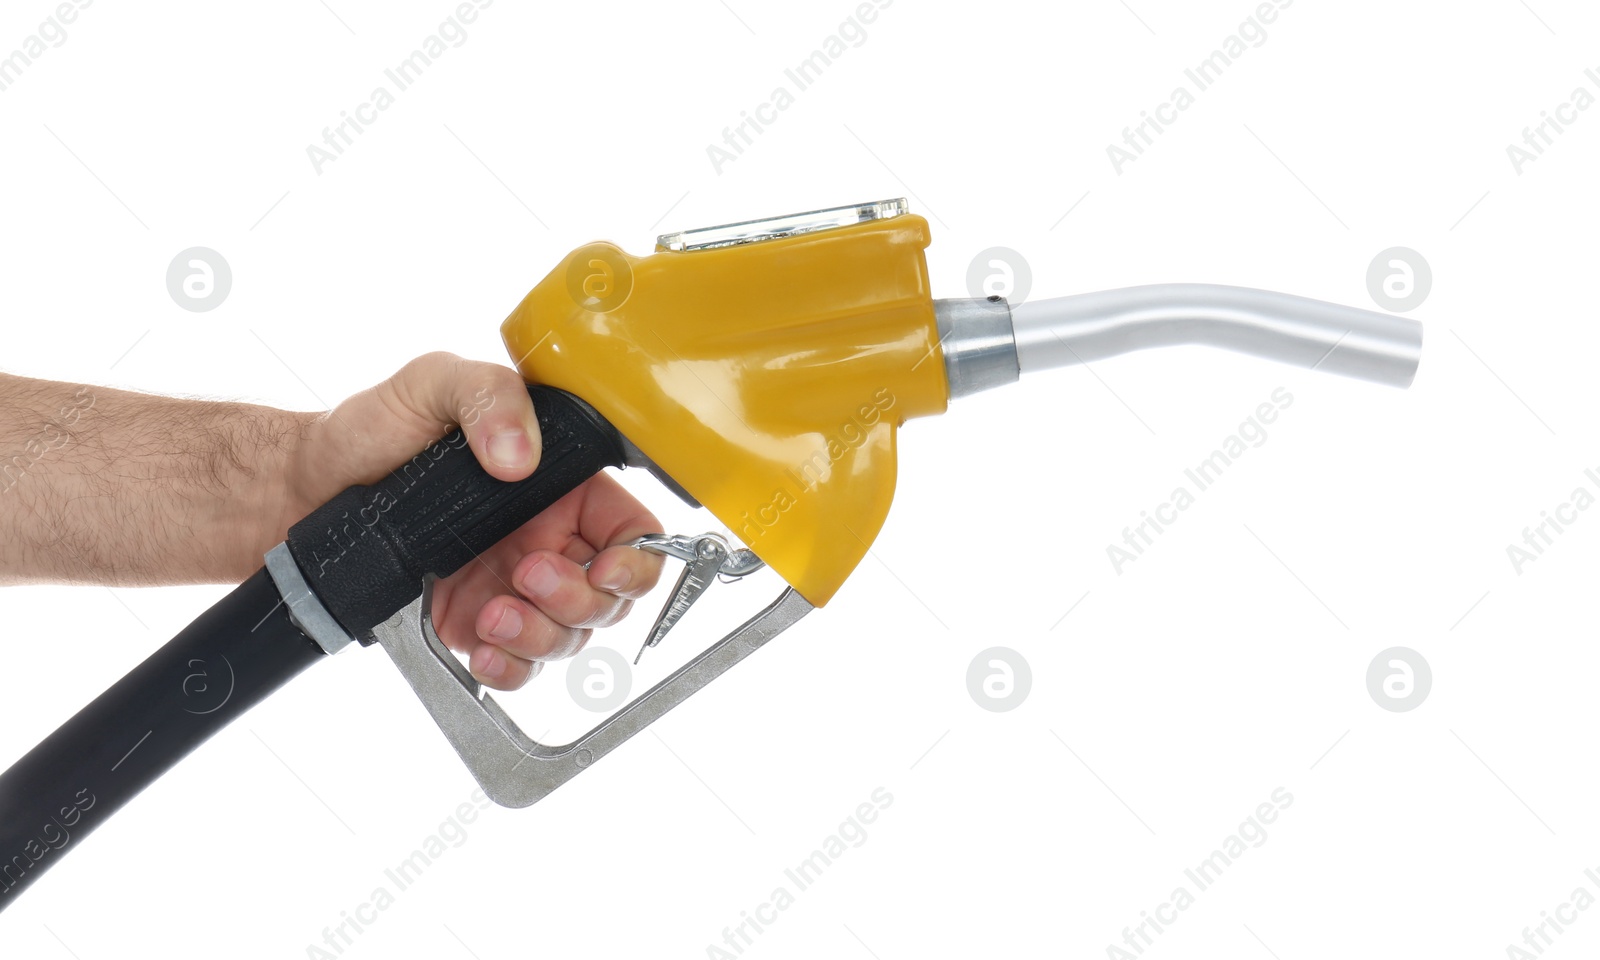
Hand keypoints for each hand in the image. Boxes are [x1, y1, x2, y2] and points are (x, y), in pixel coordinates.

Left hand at [282, 352, 664, 689]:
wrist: (303, 488)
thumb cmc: (374, 430)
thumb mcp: (433, 384)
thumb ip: (489, 396)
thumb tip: (520, 455)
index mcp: (559, 486)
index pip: (632, 530)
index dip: (637, 559)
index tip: (607, 567)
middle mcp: (547, 540)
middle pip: (608, 596)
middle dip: (578, 600)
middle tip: (525, 576)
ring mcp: (512, 588)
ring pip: (567, 639)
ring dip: (540, 638)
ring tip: (490, 615)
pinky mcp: (473, 626)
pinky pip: (517, 667)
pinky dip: (510, 671)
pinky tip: (480, 651)